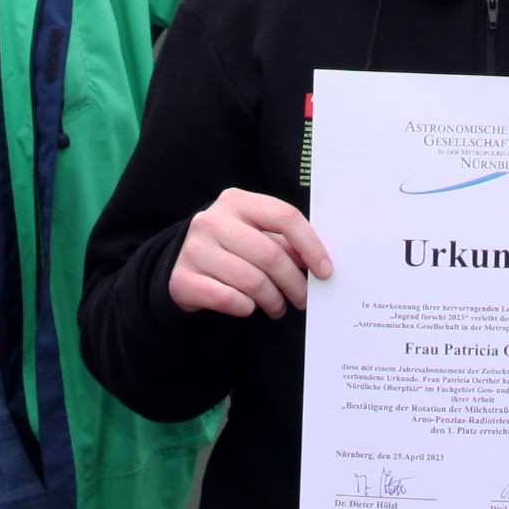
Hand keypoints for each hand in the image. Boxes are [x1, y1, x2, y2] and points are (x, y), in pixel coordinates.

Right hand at [167, 188, 334, 316]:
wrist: (183, 264)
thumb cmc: (232, 248)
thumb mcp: (256, 235)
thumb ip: (285, 242)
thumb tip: (321, 264)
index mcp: (236, 201)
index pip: (284, 216)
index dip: (311, 245)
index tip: (325, 271)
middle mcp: (212, 220)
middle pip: (271, 254)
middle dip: (294, 283)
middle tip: (303, 299)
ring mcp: (194, 249)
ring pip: (252, 281)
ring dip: (273, 300)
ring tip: (278, 307)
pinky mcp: (182, 279)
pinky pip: (229, 299)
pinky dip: (246, 307)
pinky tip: (250, 307)